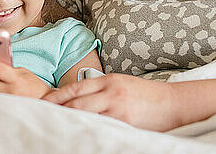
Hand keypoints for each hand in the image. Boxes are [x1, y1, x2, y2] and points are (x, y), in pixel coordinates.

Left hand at [43, 73, 180, 130]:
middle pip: (76, 101)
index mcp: (108, 81)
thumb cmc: (147, 95)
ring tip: (54, 125)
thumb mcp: (121, 85)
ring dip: (70, 120)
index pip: (75, 88)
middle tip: (41, 114)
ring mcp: (117, 108)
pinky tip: (79, 134)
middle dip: (58, 109)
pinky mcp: (126, 122)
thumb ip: (102, 89)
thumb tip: (79, 97)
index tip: (43, 102)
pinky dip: (89, 130)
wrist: (174, 103)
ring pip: (86, 114)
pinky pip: (102, 126)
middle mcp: (110, 92)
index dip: (56, 96)